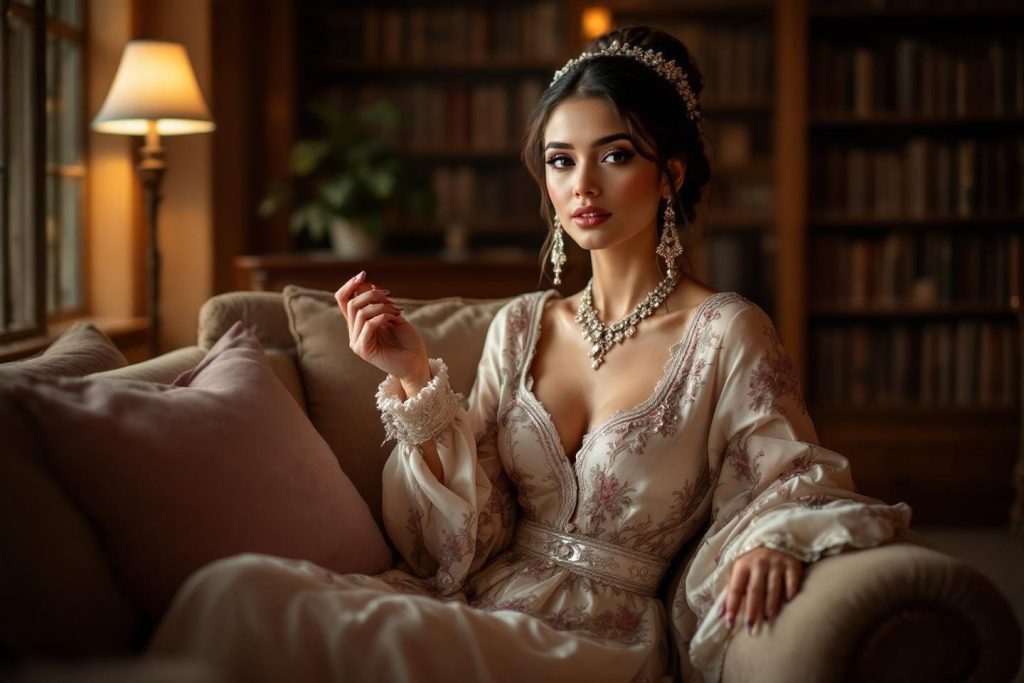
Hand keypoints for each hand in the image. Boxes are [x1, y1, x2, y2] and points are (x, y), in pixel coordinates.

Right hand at [335, 271, 428, 391]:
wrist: (417, 363)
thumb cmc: (408, 341)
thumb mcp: (393, 314)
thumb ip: (378, 302)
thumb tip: (364, 282)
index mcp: (358, 324)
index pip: (343, 299)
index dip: (350, 285)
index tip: (363, 274)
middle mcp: (354, 332)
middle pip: (351, 303)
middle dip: (372, 294)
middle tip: (391, 297)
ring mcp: (357, 342)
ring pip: (359, 312)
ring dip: (381, 306)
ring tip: (397, 311)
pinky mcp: (364, 350)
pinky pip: (367, 325)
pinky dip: (382, 316)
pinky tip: (394, 318)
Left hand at [720, 546, 802, 633]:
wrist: (775, 538)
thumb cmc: (753, 561)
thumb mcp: (739, 569)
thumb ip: (731, 590)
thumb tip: (720, 613)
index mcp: (742, 565)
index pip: (735, 588)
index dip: (732, 605)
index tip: (729, 622)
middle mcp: (759, 563)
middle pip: (754, 590)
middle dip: (752, 610)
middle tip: (750, 626)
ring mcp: (776, 563)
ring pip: (773, 588)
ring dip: (771, 604)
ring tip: (769, 617)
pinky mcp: (792, 564)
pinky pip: (791, 581)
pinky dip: (790, 591)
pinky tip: (788, 601)